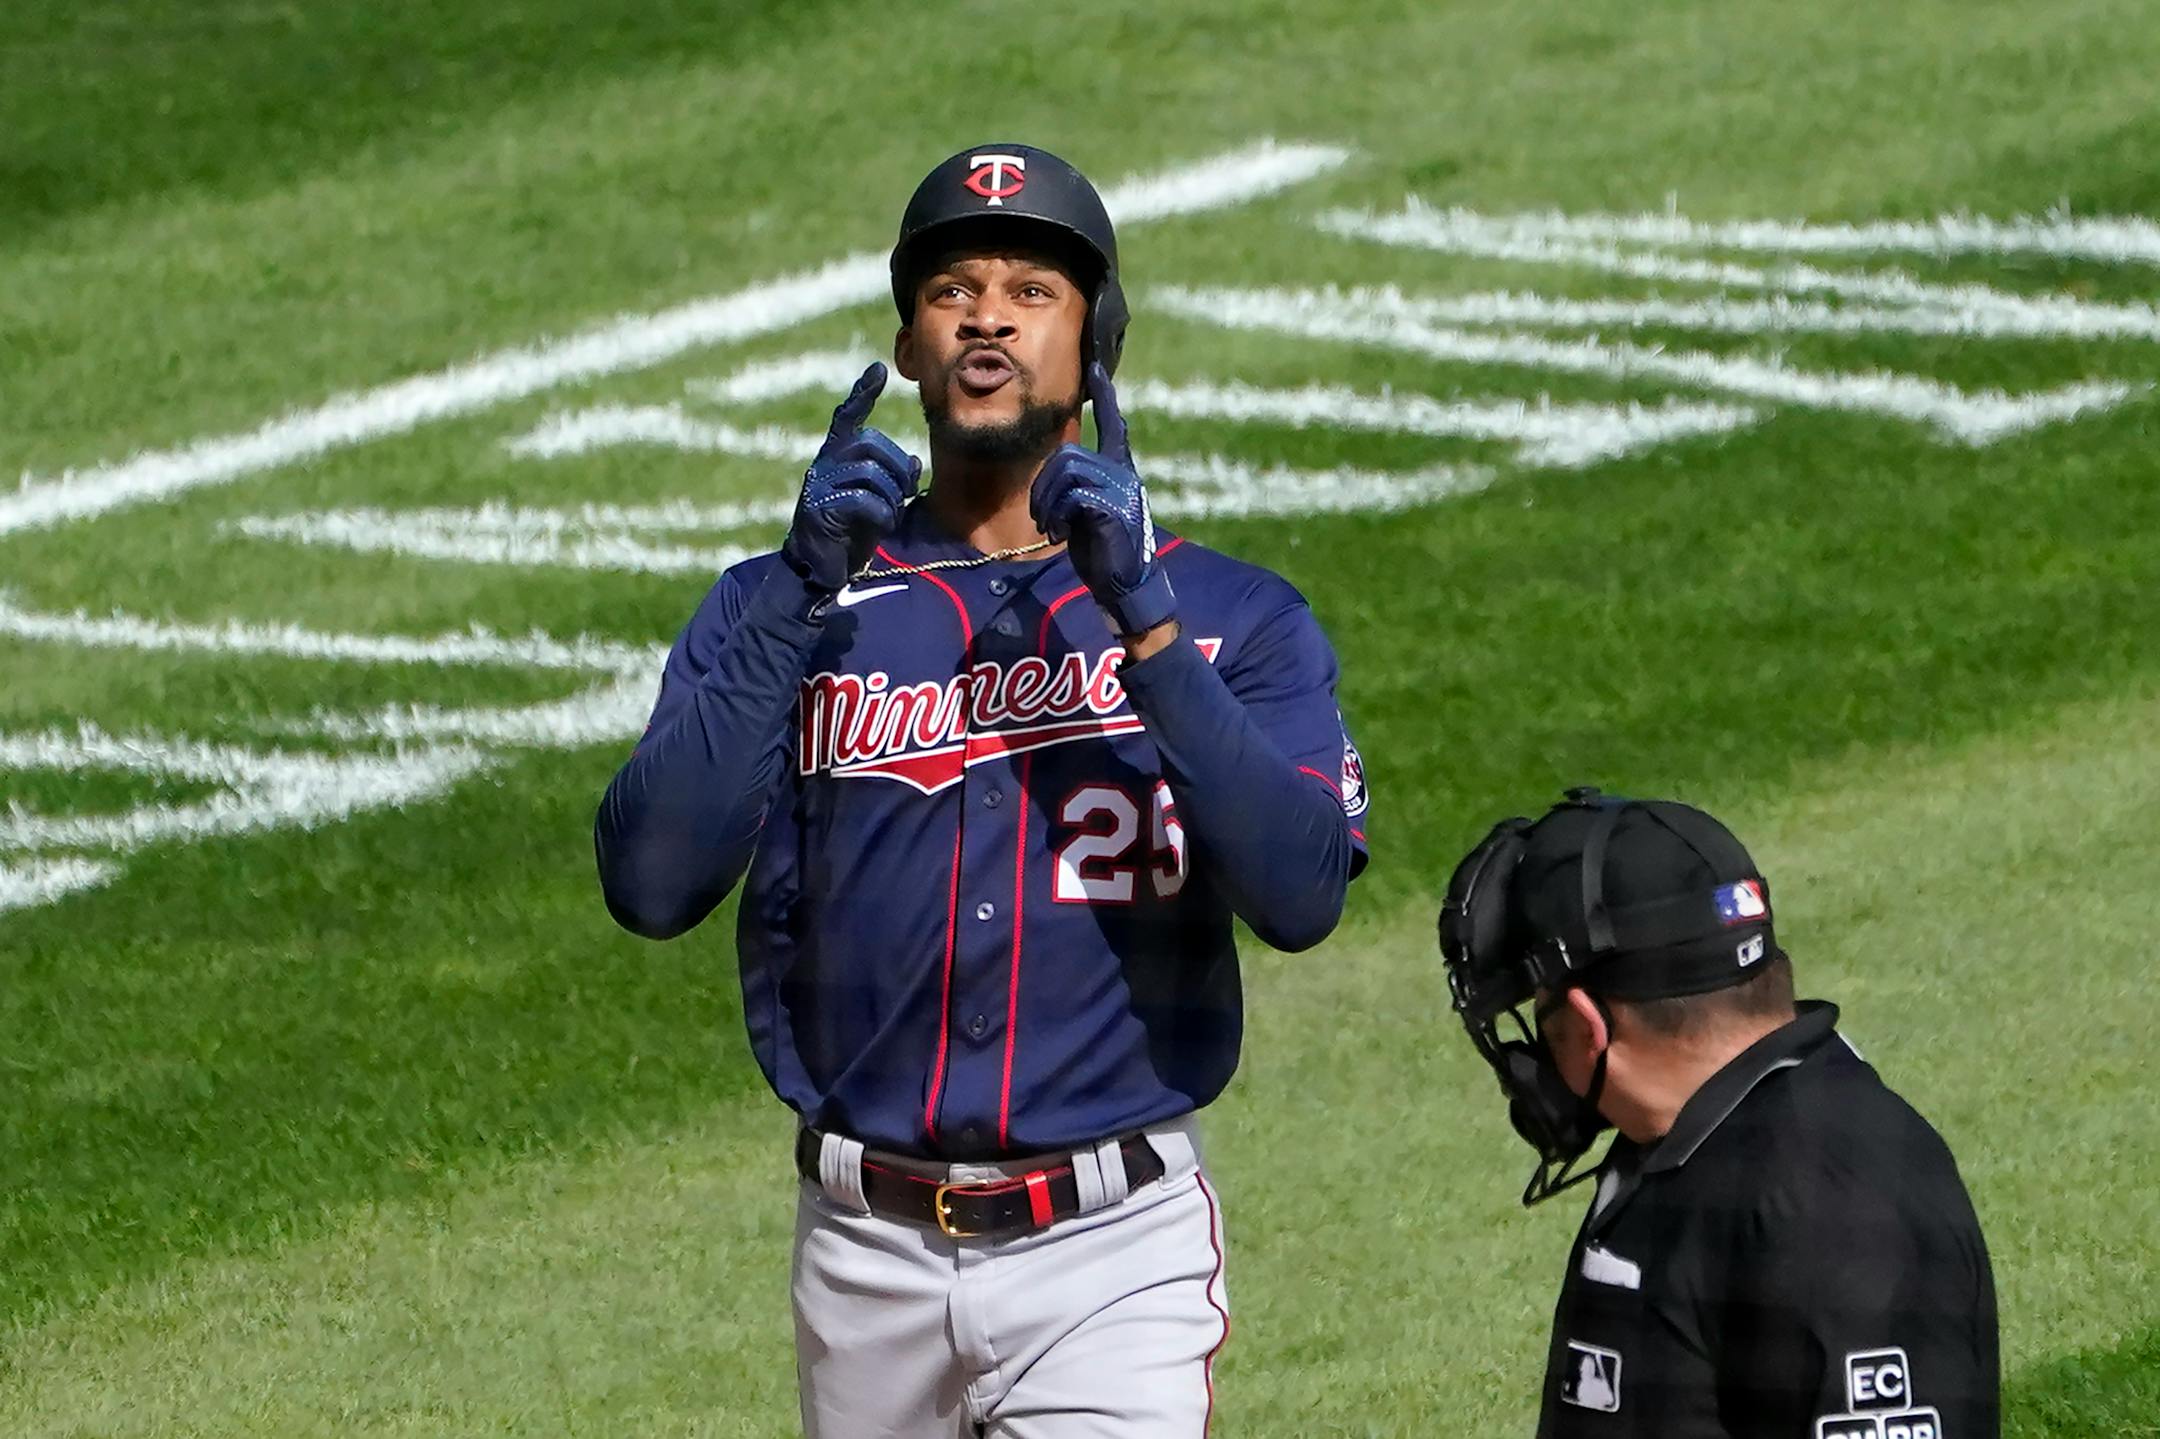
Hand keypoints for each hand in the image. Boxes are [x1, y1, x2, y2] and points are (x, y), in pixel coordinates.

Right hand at [782, 363, 921, 592]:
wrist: (822, 568)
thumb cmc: (851, 532)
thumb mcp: (878, 501)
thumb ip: (892, 479)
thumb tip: (912, 460)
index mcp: (837, 458)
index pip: (847, 417)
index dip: (862, 393)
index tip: (878, 370)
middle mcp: (825, 464)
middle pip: (870, 443)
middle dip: (897, 466)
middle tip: (905, 490)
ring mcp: (818, 485)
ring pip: (868, 471)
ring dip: (891, 494)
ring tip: (891, 513)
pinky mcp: (818, 509)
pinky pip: (861, 499)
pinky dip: (882, 512)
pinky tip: (883, 524)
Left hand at [1028, 363, 1176, 637]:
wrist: (1125, 586)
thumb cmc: (1103, 550)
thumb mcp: (1088, 512)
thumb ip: (1079, 486)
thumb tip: (1059, 471)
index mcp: (1119, 470)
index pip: (1114, 424)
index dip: (1105, 396)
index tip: (1096, 368)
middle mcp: (1124, 473)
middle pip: (1067, 454)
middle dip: (1044, 485)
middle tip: (1043, 516)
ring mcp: (1122, 490)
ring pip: (1067, 470)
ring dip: (1048, 500)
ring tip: (1051, 526)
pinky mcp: (1115, 509)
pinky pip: (1073, 495)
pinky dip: (1058, 515)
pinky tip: (1060, 534)